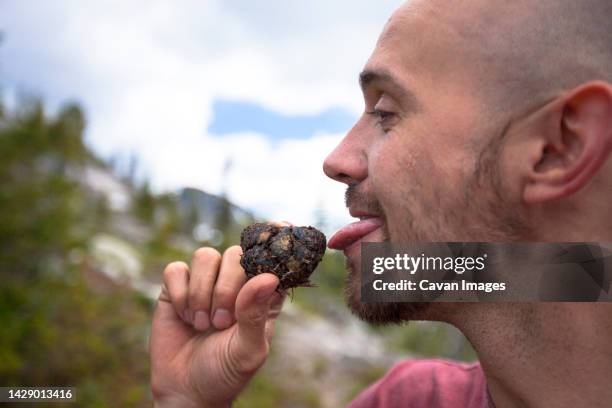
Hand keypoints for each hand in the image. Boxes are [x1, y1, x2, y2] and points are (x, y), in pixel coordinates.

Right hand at [149, 245, 284, 407]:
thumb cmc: (224, 373)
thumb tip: (269, 276)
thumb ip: (256, 314)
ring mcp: (205, 283)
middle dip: (227, 288)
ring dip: (202, 292)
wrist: (186, 390)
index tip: (283, 225)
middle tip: (221, 322)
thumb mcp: (247, 351)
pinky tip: (184, 318)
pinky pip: (176, 269)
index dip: (278, 239)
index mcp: (263, 295)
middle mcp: (236, 283)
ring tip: (202, 323)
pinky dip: (180, 294)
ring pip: (205, 255)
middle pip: (236, 254)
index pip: (274, 259)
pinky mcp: (177, 288)